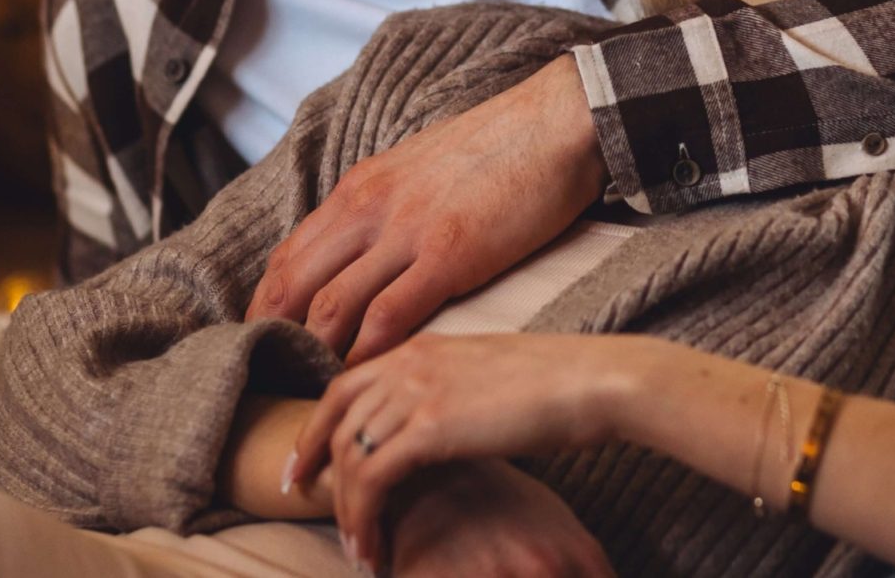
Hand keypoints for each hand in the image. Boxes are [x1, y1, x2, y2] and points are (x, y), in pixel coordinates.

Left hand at [245, 56, 606, 363]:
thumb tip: (364, 252)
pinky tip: (366, 377)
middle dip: (277, 340)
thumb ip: (384, 208)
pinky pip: (388, 315)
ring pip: (330, 306)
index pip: (286, 257)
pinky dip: (367, 353)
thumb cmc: (499, 149)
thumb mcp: (419, 168)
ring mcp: (406, 231)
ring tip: (317, 392)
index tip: (267, 346)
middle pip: (293, 286)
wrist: (557, 121)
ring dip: (317, 354)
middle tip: (279, 381)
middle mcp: (369, 208)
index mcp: (359, 188)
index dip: (265, 309)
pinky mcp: (449, 255)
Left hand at [286, 332, 650, 571]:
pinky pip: (372, 478)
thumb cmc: (562, 385)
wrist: (594, 379)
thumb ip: (456, 395)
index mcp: (425, 347)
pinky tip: (373, 548)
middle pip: (336, 416)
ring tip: (356, 547)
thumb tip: (446, 430)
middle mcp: (411, 362)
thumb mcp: (493, 379)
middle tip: (300, 500)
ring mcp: (417, 390)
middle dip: (312, 461)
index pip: (347, 384)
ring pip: (351, 454)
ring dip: (346, 508)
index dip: (319, 425)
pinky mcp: (431, 426)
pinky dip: (363, 517)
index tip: (308, 462)